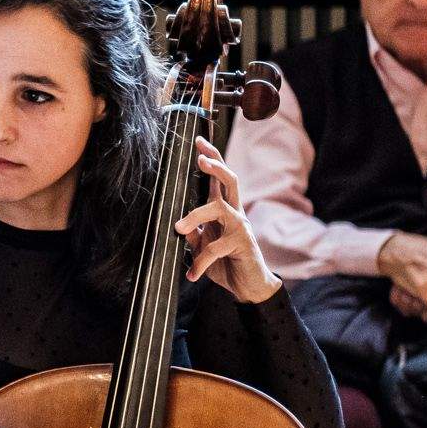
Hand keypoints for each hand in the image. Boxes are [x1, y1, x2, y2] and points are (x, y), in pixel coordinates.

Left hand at [175, 136, 282, 303]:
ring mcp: (240, 227)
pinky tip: (192, 275)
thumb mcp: (202, 246)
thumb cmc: (225, 262)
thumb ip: (192, 233)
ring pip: (219, 209)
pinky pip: (215, 248)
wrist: (249, 286)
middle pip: (230, 181)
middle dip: (216, 166)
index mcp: (224, 210)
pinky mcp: (242, 244)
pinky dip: (200, 263)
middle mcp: (235, 213)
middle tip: (200, 159)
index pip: (218, 179)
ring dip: (196, 214)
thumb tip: (179, 225)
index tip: (198, 141)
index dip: (211, 158)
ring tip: (178, 227)